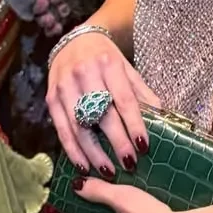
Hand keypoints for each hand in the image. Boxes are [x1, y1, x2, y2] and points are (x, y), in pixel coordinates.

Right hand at [47, 30, 160, 177]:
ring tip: (108, 171)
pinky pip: (62, 129)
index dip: (134, 124)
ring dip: (94, 153)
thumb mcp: (127, 68)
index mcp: (109, 64)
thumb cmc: (105, 58)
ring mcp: (65, 86)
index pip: (124, 99)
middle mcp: (85, 74)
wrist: (74, 40)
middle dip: (117, 142)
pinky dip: (73, 151)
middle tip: (129, 163)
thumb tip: (162, 119)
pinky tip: (84, 166)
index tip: (144, 146)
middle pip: (102, 114)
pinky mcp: (51, 98)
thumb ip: (142, 94)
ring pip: (79, 126)